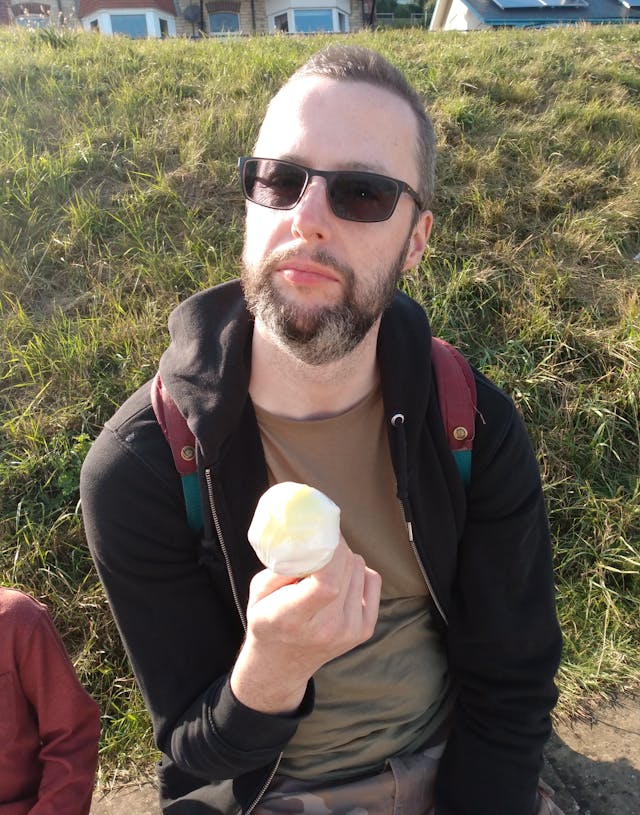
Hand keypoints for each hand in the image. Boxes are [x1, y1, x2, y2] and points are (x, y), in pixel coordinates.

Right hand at [230, 536, 380, 713]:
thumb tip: (308, 538)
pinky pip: (372, 579)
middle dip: (334, 546)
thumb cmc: (268, 621)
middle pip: (345, 568)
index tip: (320, 532)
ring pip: (358, 567)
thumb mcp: (258, 592)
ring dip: (343, 558)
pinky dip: (357, 571)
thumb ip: (281, 566)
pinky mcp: (365, 629)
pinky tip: (340, 579)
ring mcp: (350, 630)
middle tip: (320, 541)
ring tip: (323, 569)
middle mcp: (327, 628)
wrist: (282, 665)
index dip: (329, 552)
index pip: (325, 585)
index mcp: (293, 619)